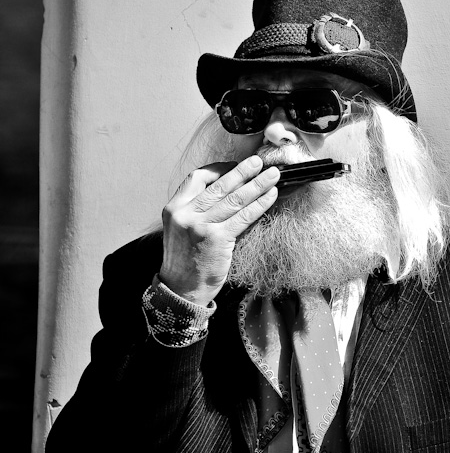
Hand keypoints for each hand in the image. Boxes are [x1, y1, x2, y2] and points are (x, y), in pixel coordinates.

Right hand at [159, 156, 278, 304]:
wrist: (181, 290)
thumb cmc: (185, 262)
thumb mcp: (182, 229)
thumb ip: (197, 210)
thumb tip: (227, 191)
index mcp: (174, 208)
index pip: (197, 178)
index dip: (218, 169)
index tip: (233, 166)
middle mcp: (186, 214)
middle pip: (219, 185)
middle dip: (243, 171)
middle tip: (259, 162)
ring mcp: (201, 226)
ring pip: (234, 199)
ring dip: (257, 184)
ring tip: (272, 175)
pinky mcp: (218, 239)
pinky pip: (244, 216)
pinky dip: (260, 204)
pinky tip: (271, 197)